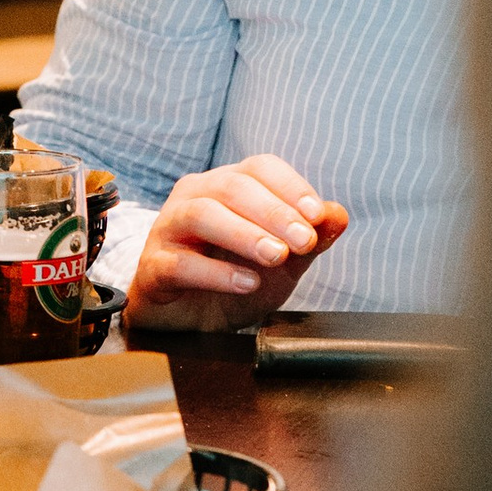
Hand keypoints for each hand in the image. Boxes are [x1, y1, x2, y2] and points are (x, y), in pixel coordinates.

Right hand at [127, 154, 346, 330]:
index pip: (259, 168)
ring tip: (275, 257)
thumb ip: (310, 240)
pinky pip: (180, 263)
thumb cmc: (234, 279)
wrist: (192, 322)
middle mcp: (194, 198)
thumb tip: (338, 214)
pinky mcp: (153, 266)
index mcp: (227, 186)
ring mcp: (169, 230)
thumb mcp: (283, 263)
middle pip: (231, 187)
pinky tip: (246, 283)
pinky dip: (217, 273)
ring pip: (201, 215)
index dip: (290, 187)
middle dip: (273, 212)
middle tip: (302, 240)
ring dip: (244, 234)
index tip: (317, 215)